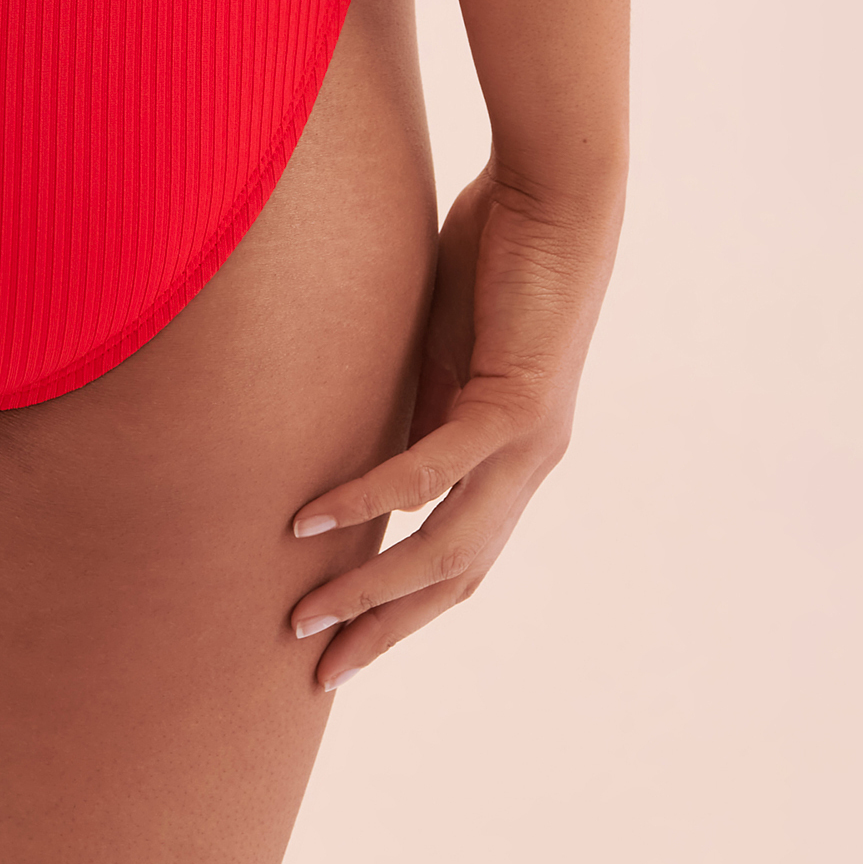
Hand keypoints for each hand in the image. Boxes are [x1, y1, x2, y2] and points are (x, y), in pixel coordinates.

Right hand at [285, 161, 621, 690]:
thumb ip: (410, 393)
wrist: (558, 195)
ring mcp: (527, 445)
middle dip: (382, 628)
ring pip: (449, 549)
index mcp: (507, 455)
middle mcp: (526, 466)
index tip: (340, 642)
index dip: (399, 606)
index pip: (453, 558)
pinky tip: (316, 518)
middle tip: (315, 669)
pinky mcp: (515, 406)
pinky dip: (372, 498)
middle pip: (453, 580)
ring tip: (304, 616)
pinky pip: (434, 471)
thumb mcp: (438, 341)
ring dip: (373, 589)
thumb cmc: (495, 252)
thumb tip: (347, 422)